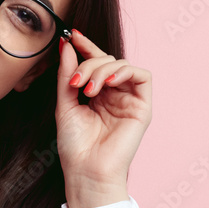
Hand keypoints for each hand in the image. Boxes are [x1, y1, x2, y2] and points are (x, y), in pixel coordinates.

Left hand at [55, 30, 152, 205]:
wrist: (86, 172)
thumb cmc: (75, 146)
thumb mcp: (65, 103)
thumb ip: (67, 74)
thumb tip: (67, 45)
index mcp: (97, 95)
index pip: (95, 62)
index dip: (86, 46)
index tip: (71, 35)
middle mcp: (115, 95)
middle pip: (107, 60)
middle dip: (88, 64)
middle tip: (75, 82)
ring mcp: (129, 100)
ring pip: (121, 65)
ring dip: (101, 70)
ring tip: (88, 90)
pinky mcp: (143, 107)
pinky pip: (142, 76)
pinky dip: (124, 72)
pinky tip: (108, 83)